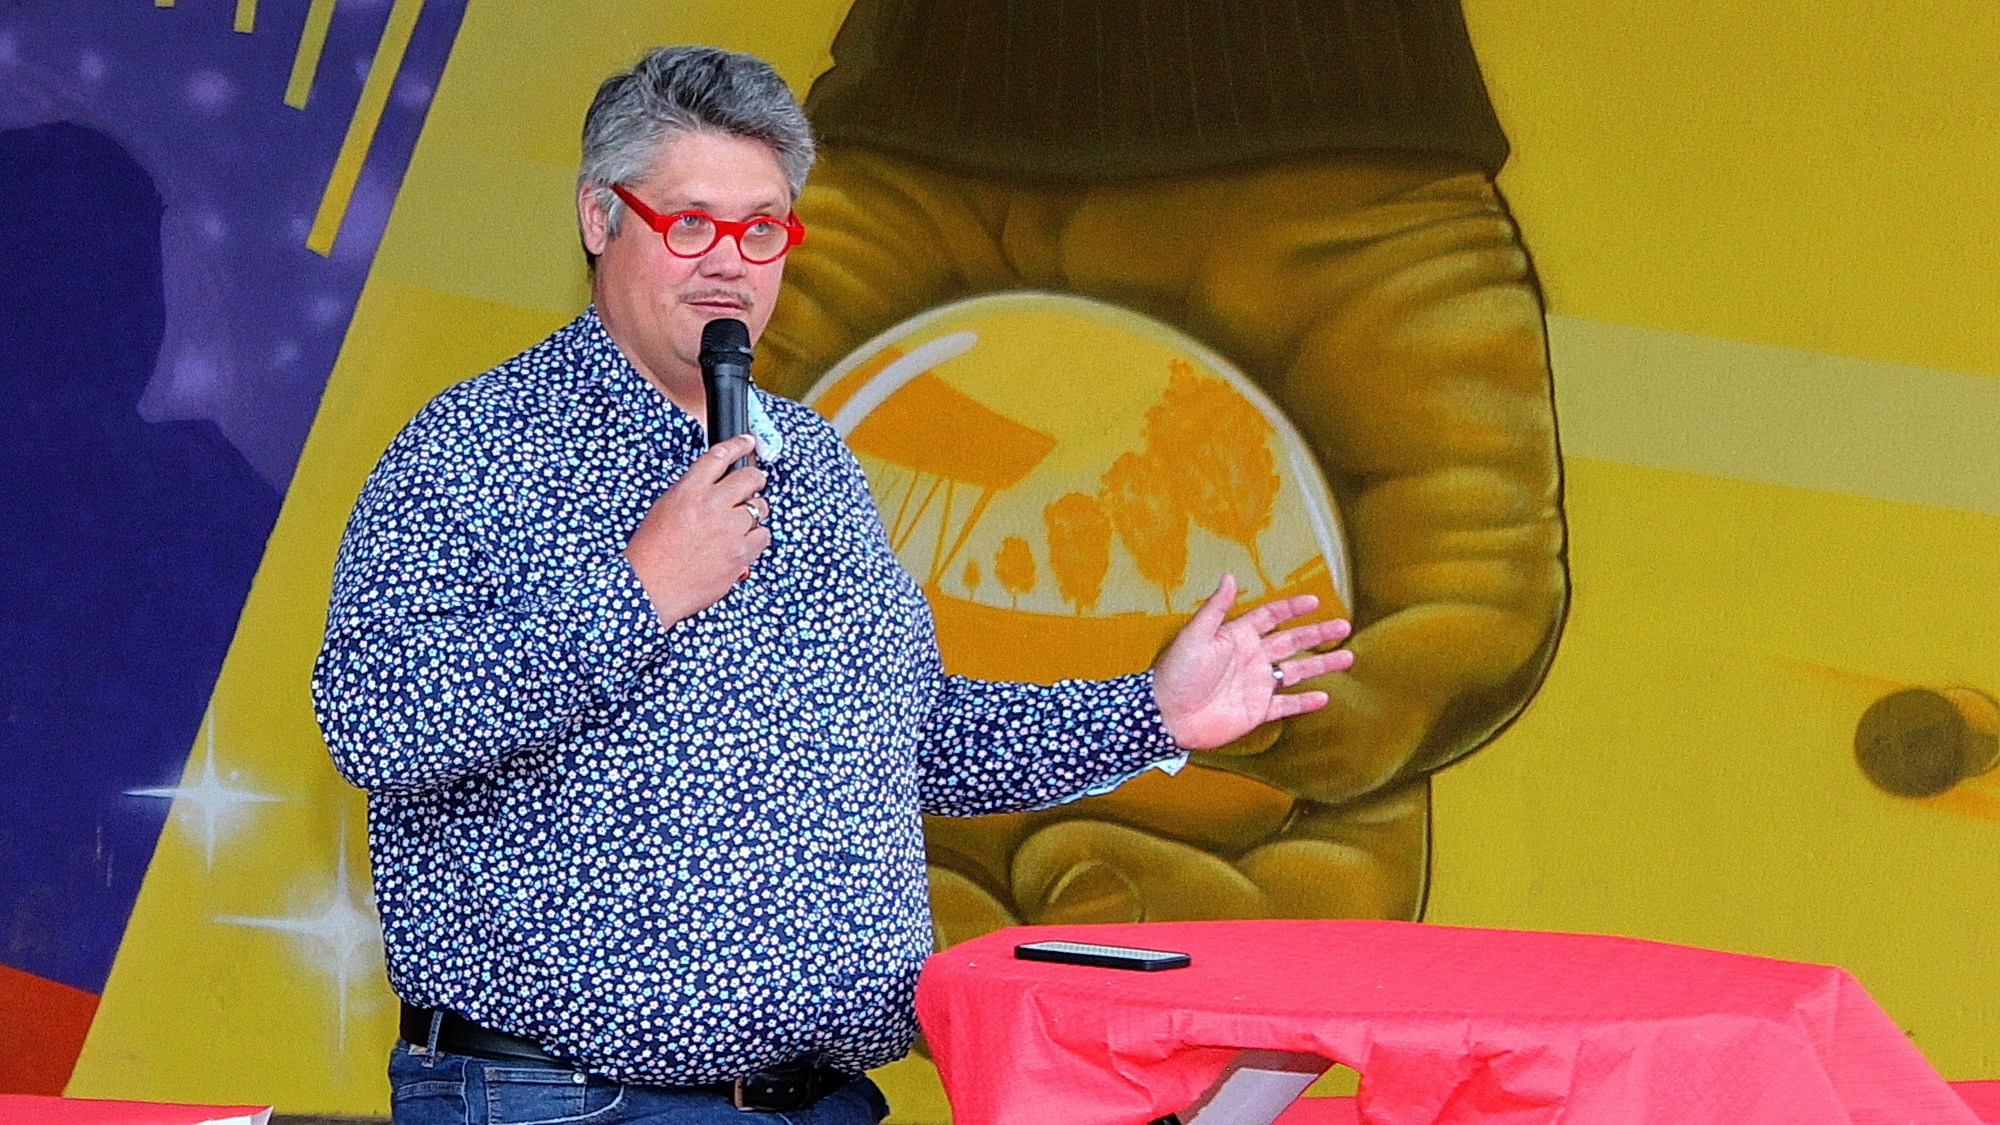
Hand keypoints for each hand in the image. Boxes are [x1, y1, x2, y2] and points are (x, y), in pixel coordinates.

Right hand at [623, 435, 769, 627]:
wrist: (649, 586)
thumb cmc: (652, 551)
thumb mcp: (665, 508)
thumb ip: (692, 492)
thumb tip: (716, 485)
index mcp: (689, 491)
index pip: (720, 456)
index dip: (739, 445)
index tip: (748, 442)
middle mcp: (712, 506)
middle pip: (750, 478)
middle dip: (755, 478)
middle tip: (754, 483)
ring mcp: (729, 530)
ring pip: (761, 507)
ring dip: (755, 511)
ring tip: (741, 522)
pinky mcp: (741, 554)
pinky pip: (764, 535)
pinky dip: (757, 537)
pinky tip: (744, 542)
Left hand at [1151, 574, 1354, 749]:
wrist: (1166, 715)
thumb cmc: (1175, 673)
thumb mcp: (1195, 635)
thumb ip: (1216, 608)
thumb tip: (1229, 576)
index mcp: (1237, 637)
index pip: (1271, 617)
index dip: (1292, 608)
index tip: (1315, 601)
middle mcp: (1250, 658)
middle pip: (1292, 642)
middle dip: (1318, 634)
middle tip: (1343, 626)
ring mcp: (1255, 685)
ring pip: (1296, 671)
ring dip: (1321, 664)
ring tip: (1348, 657)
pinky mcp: (1256, 711)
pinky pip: (1286, 705)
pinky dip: (1305, 702)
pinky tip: (1324, 696)